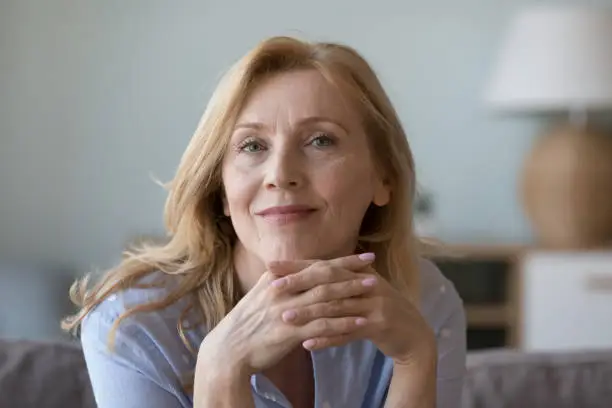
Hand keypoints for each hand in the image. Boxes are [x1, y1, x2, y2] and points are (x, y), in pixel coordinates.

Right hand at [196, 254, 376, 377]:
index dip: (340, 260)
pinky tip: (361, 322)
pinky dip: (343, 322)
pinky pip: (322, 325)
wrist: (228, 350)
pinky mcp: (290, 332)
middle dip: (350, 271)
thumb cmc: (246, 325)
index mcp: (276, 279)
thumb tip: (302, 276)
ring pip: (326, 298)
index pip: (314, 265)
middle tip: (373, 267)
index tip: (362, 256)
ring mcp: (286, 310)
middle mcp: (282, 290)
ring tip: (373, 290)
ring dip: (352, 293)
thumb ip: (282, 285)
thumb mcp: (261, 296)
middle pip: (323, 277)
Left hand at [270, 254, 435, 366]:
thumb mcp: (362, 290)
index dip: (298, 265)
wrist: (415, 334)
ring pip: (336, 307)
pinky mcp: (381, 325)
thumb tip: (307, 271)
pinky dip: (327, 338)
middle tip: (273, 288)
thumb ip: (340, 281)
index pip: (324, 265)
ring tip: (285, 317)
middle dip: (299, 283)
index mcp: (360, 272)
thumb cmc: (381, 311)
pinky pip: (348, 332)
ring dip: (309, 313)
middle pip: (329, 281)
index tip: (271, 266)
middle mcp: (368, 284)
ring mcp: (376, 304)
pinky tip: (307, 343)